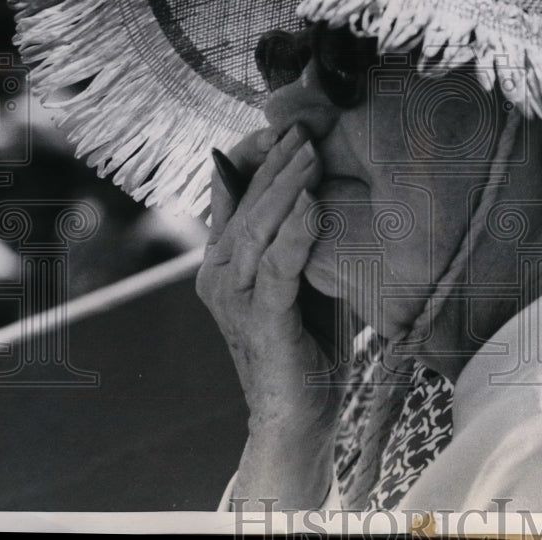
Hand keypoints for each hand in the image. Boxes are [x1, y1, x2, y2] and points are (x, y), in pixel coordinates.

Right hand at [196, 124, 341, 506]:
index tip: (289, 125)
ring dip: (286, 186)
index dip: (256, 154)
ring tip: (311, 151)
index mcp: (226, 258)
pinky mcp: (261, 321)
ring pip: (257, 227)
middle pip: (244, 201)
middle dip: (275, 160)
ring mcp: (235, 298)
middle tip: (305, 125)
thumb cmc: (308, 342)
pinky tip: (312, 204)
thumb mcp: (304, 276)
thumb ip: (302, 236)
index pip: (233, 191)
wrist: (300, 416)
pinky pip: (277, 268)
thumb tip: (322, 184)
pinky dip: (295, 233)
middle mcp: (220, 273)